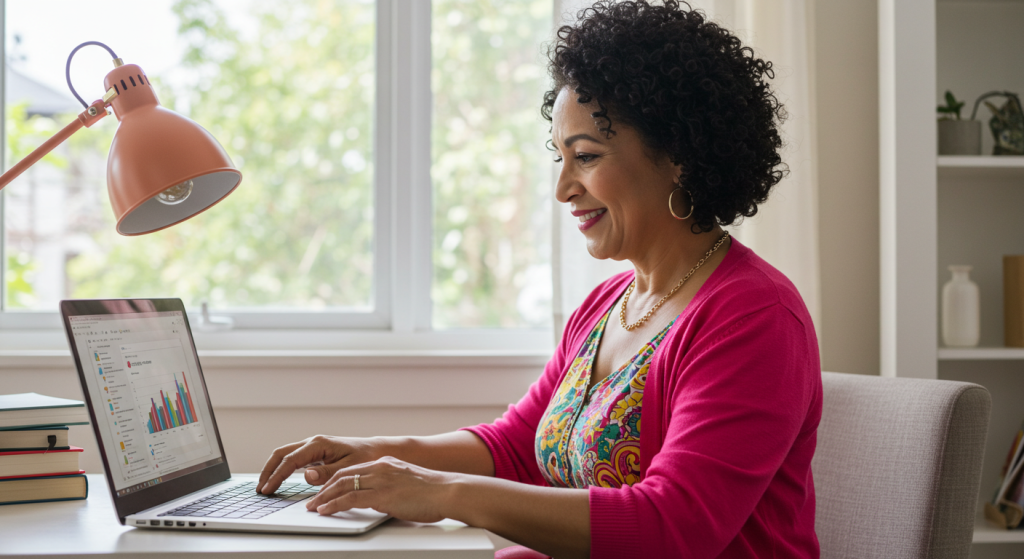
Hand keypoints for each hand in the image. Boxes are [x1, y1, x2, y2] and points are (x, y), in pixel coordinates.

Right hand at [257, 435, 386, 493]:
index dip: (276, 476)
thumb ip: (326, 473)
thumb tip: (306, 475)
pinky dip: (282, 468)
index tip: (267, 489)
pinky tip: (278, 479)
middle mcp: (312, 442)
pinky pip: (292, 458)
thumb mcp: (347, 467)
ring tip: (265, 485)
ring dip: (273, 468)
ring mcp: (312, 446)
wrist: (374, 450)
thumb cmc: (364, 457)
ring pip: (284, 454)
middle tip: (260, 489)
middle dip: (268, 470)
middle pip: (281, 453)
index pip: (290, 460)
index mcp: (318, 444)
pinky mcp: (314, 452)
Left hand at [304, 456, 458, 523]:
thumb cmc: (434, 492)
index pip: (353, 470)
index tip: (324, 490)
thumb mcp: (407, 484)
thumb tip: (380, 501)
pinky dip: (334, 504)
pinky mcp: (383, 494)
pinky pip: (351, 498)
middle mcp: (381, 468)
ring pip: (343, 485)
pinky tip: (326, 510)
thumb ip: (390, 488)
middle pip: (343, 475)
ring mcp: (381, 480)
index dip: (334, 481)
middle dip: (324, 489)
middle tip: (312, 500)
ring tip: (314, 507)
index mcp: (386, 464)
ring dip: (324, 497)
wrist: (449, 491)